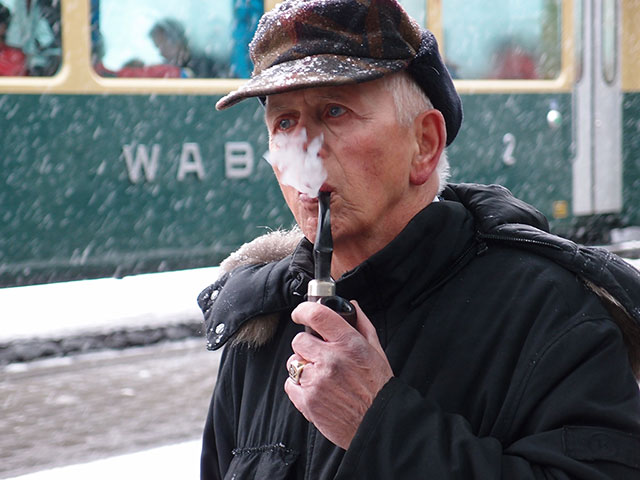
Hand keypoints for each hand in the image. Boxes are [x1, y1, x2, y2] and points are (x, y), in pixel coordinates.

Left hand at [284, 300, 392, 448]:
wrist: (377, 424)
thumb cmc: (378, 387)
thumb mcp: (376, 351)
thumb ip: (362, 324)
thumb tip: (352, 305)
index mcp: (348, 343)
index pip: (317, 315)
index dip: (304, 310)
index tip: (301, 313)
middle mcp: (330, 360)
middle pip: (299, 339)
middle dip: (307, 346)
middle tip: (321, 355)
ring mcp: (316, 380)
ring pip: (293, 362)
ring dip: (303, 367)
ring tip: (322, 377)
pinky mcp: (307, 400)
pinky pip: (290, 384)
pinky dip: (299, 386)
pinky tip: (317, 390)